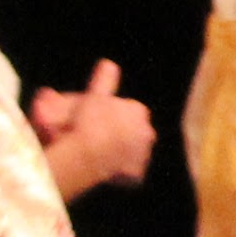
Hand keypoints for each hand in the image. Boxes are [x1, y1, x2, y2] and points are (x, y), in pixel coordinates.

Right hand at [32, 57, 157, 191]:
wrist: (88, 152)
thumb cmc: (89, 121)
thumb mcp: (95, 96)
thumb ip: (105, 79)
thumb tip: (108, 63)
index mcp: (138, 111)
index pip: (130, 112)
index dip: (113, 117)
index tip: (99, 122)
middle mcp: (147, 132)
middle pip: (134, 132)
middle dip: (121, 135)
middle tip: (99, 139)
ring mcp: (143, 154)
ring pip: (133, 152)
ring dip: (122, 154)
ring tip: (102, 156)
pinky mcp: (137, 173)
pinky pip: (130, 174)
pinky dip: (122, 174)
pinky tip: (108, 172)